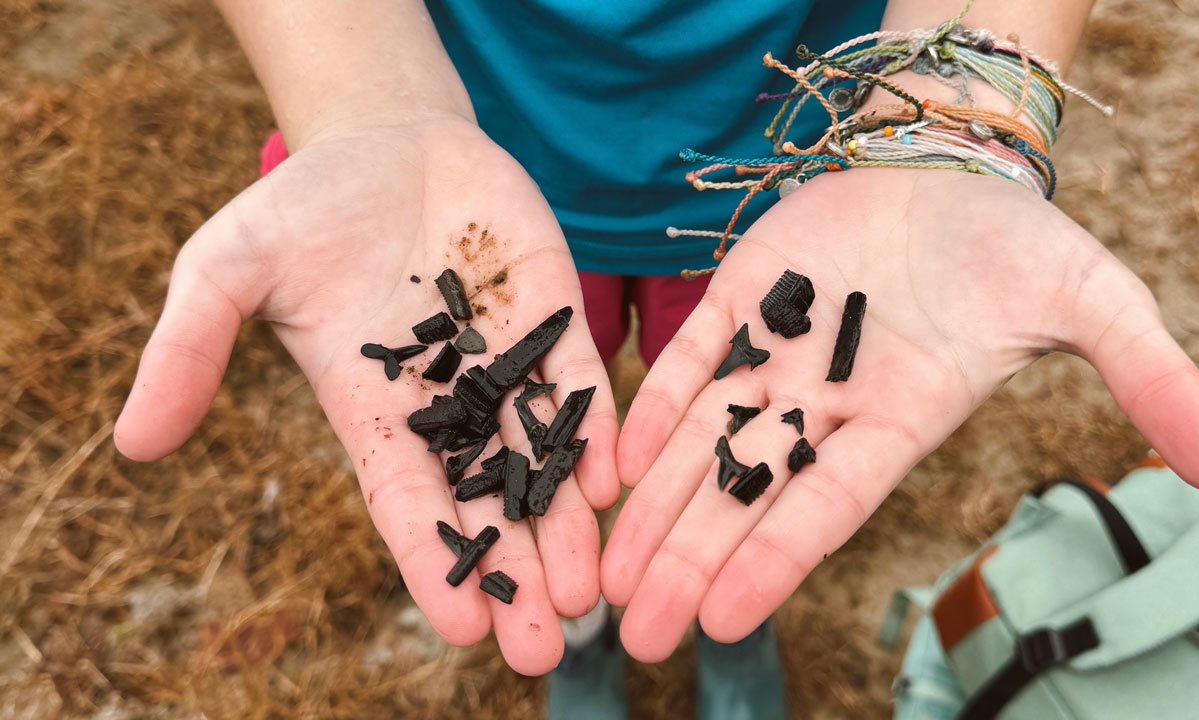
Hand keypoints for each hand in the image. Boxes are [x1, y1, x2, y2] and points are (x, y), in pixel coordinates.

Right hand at [114, 115, 618, 674]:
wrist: (388, 142)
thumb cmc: (305, 207)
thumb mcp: (228, 266)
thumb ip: (191, 349)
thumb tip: (131, 445)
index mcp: (375, 411)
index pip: (406, 503)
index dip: (432, 563)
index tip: (462, 631)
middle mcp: (450, 405)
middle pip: (487, 503)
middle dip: (515, 575)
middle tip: (544, 653)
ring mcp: (508, 364)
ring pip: (543, 459)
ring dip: (568, 527)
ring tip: (591, 595)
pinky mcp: (554, 317)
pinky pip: (579, 382)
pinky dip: (596, 431)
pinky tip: (613, 481)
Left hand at [600, 167, 1198, 661]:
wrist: (953, 172)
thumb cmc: (1019, 245)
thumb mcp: (1094, 299)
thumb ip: (1144, 375)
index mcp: (899, 418)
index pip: (826, 504)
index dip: (774, 559)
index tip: (719, 620)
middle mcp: (826, 403)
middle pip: (745, 493)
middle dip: (688, 560)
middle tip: (629, 630)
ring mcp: (777, 352)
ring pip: (703, 441)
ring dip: (652, 506)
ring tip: (606, 575)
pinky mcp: (742, 297)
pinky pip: (692, 361)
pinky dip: (653, 409)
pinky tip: (616, 464)